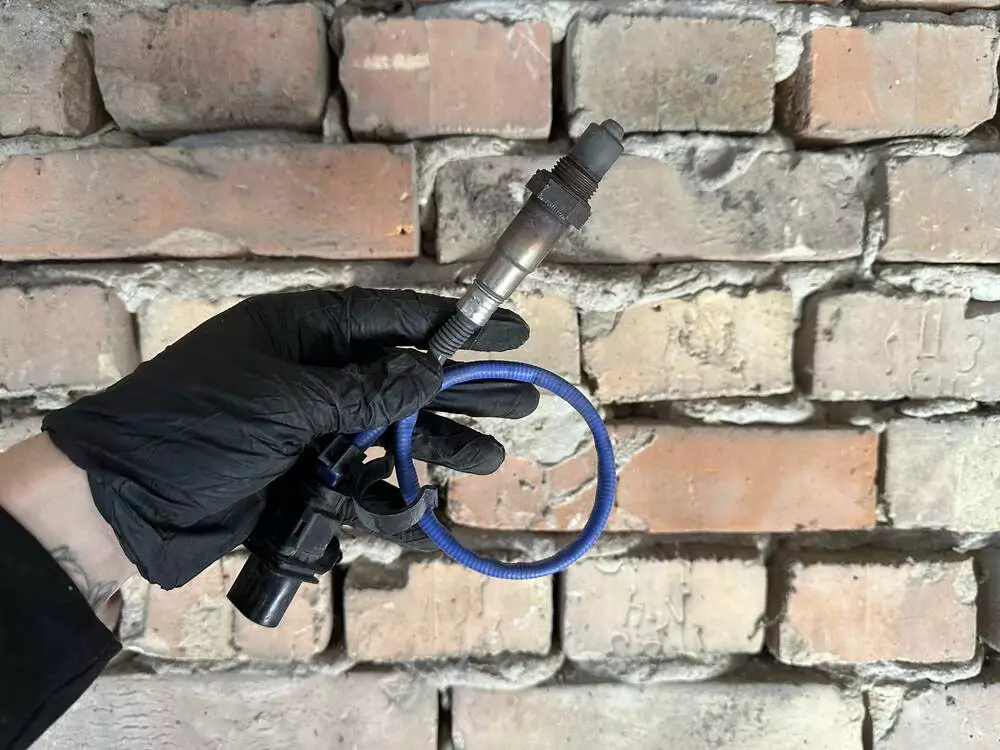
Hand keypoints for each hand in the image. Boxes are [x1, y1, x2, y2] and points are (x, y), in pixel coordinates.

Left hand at [41, 287, 536, 588]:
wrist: (121, 504)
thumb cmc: (195, 429)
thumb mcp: (286, 400)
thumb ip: (366, 389)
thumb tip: (430, 369)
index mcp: (304, 331)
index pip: (393, 319)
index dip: (455, 326)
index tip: (509, 329)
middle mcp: (313, 375)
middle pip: (404, 378)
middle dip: (460, 392)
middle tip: (519, 402)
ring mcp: (309, 428)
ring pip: (389, 434)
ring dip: (436, 446)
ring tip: (487, 458)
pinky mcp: (302, 477)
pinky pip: (360, 483)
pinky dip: (387, 498)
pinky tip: (416, 509)